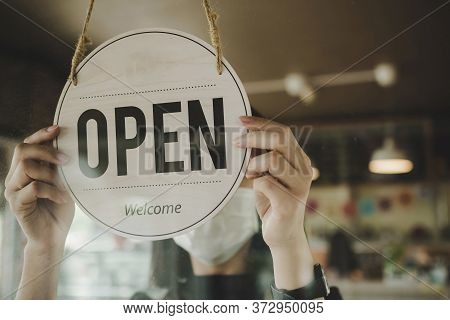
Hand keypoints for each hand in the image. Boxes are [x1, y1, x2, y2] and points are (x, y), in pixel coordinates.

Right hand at [4, 125, 74, 251]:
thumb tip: (67, 143)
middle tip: (66, 159)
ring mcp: (13, 191)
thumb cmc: (59, 208)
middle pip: (21, 150)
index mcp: (23, 170)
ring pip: (27, 167)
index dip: (40, 134)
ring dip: (50, 173)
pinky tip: (63, 198)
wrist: (53, 236)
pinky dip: (52, 191)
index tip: (58, 128)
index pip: (26, 145)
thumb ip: (58, 166)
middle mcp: (14, 178)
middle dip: (46, 150)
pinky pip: (34, 188)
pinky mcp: (17, 204)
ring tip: (64, 185)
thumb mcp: (61, 182)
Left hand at [234, 116, 313, 288]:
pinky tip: (256, 187)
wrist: (282, 234)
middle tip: (237, 142)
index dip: (261, 123)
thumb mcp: (267, 174)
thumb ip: (262, 155)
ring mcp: (300, 186)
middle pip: (281, 139)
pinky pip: (266, 182)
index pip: (283, 131)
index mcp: (300, 160)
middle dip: (255, 136)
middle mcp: (305, 170)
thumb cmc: (272, 202)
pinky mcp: (289, 203)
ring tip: (250, 173)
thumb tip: (245, 133)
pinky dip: (256, 182)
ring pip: (273, 159)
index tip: (241, 120)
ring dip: (254, 163)